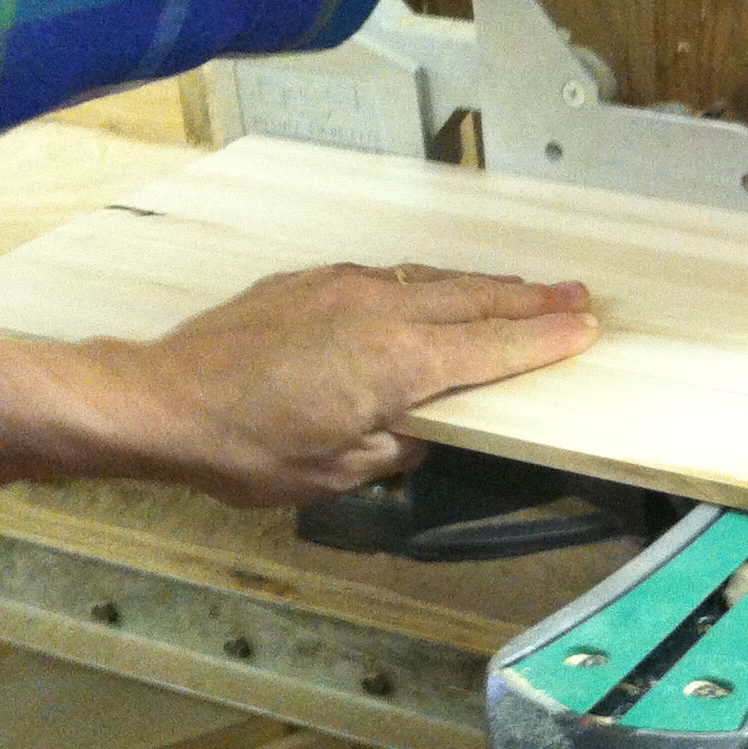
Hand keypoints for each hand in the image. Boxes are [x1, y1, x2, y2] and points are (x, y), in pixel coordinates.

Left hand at [115, 263, 596, 505]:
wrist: (160, 401)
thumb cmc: (246, 451)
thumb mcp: (335, 473)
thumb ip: (394, 446)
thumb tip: (420, 431)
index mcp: (396, 363)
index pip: (491, 349)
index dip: (544, 341)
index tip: (587, 330)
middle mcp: (380, 311)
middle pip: (475, 299)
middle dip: (532, 299)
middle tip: (580, 294)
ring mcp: (344, 287)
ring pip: (433, 279)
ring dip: (484, 286)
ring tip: (523, 291)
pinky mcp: (311, 281)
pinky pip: (389, 275)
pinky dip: (428, 283)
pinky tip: (434, 290)